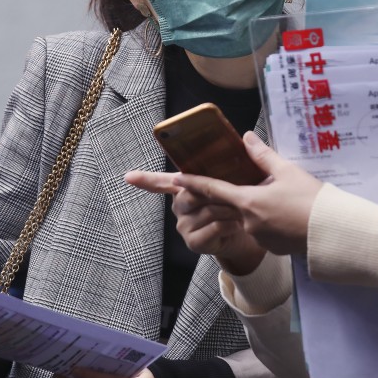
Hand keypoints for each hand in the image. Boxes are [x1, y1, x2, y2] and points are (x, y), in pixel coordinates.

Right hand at [125, 170, 265, 274]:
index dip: (145, 179)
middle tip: (237, 193)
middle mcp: (179, 205)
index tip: (129, 177)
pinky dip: (230, 224)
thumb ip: (240, 159)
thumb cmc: (240, 204)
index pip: (161, 181)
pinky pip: (213, 226)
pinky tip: (238, 223)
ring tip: (242, 209)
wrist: (248, 235)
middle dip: (216, 192)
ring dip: (229, 208)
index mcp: (185, 187)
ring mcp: (184, 224)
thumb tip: (247, 136)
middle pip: (190, 192)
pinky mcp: (194, 241)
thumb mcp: (239, 179)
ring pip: (206, 208)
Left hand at [173, 132, 322, 255]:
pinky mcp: (272, 247)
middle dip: (223, 198)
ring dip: (257, 208)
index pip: (213, 189)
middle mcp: (248, 222)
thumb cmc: (313, 201)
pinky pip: (264, 231)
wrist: (332, 232)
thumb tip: (247, 137)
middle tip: (228, 187)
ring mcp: (259, 237)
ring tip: (283, 200)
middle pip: (229, 205)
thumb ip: (263, 156)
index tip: (176, 180)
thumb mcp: (288, 172)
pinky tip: (288, 214)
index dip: (193, 183)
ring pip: (250, 218)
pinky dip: (269, 221)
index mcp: (249, 201)